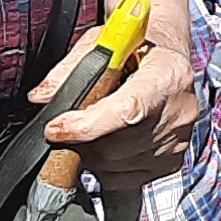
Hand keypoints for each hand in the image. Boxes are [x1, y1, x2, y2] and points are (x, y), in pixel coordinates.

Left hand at [36, 37, 197, 186]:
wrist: (167, 52)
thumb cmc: (136, 44)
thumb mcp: (100, 41)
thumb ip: (69, 69)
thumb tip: (42, 97)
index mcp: (167, 73)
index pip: (127, 110)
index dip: (87, 126)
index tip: (55, 129)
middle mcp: (179, 109)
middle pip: (117, 144)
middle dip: (82, 140)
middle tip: (67, 125)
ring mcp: (178, 139)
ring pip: (117, 164)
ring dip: (92, 154)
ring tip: (89, 130)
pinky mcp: (173, 161)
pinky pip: (127, 179)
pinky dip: (107, 168)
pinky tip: (106, 144)